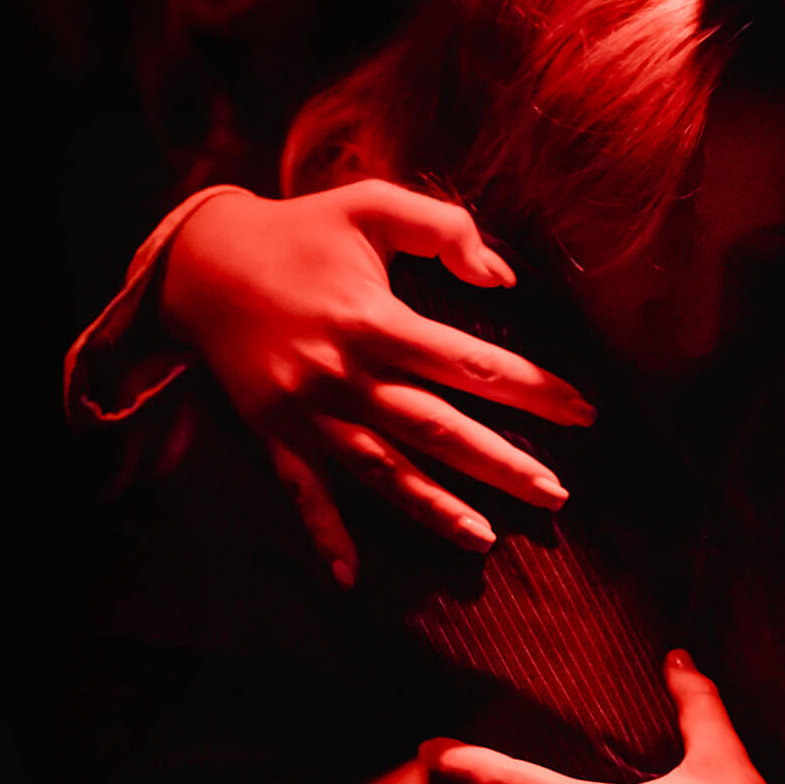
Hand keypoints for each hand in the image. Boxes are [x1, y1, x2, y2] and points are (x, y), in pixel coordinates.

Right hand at [160, 180, 595, 579]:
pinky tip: (353, 578)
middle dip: (502, 465)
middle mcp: (344, 376)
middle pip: (437, 430)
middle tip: (557, 495)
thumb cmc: (302, 231)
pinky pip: (304, 495)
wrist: (202, 264)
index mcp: (373, 320)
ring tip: (486, 537)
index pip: (470, 364)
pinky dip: (326, 536)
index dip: (533, 389)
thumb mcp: (371, 205)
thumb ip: (444, 227)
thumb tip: (503, 277)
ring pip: (383, 472)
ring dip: (435, 509)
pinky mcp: (276, 435)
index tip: (582, 410)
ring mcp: (308, 414)